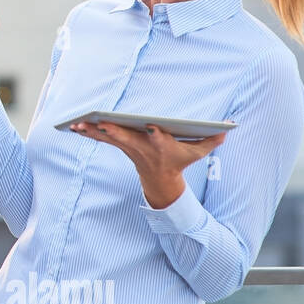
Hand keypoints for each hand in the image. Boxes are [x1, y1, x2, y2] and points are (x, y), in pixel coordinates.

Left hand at [70, 121, 224, 207]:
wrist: (160, 181)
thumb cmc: (179, 161)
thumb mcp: (198, 153)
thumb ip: (212, 139)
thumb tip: (230, 127)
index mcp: (162, 146)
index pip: (159, 138)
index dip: (156, 133)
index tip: (152, 126)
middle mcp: (142, 147)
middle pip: (126, 137)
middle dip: (114, 131)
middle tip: (101, 123)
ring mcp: (128, 147)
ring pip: (108, 137)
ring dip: (92, 131)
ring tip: (77, 123)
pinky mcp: (119, 146)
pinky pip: (101, 138)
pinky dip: (88, 132)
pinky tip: (74, 126)